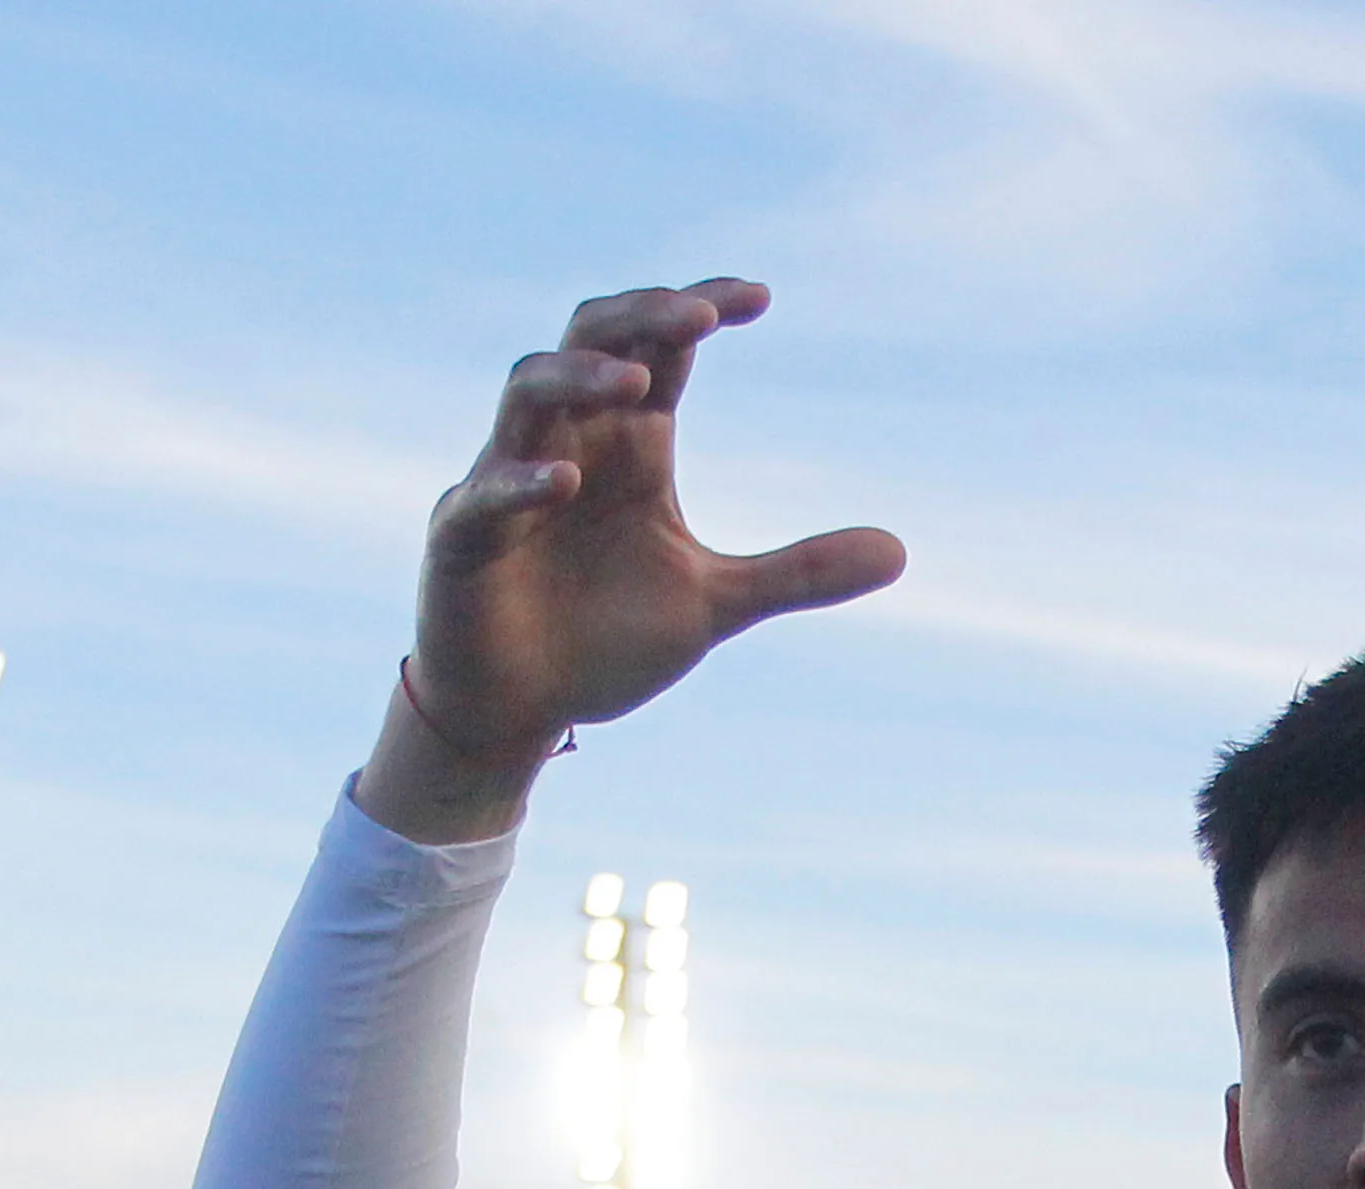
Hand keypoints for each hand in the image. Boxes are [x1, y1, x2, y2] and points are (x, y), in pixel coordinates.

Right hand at [362, 280, 905, 839]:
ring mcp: (508, 480)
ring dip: (578, 377)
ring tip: (635, 383)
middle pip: (590, 337)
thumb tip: (901, 551)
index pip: (661, 350)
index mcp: (630, 444)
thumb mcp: (715, 606)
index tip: (759, 297)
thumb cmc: (603, 645)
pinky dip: (522, 481)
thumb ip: (797, 573)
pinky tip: (567, 482)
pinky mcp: (463, 537)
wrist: (519, 715)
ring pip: (528, 390)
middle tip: (697, 313)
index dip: (699, 311)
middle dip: (639, 315)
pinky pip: (485, 493)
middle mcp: (569, 440)